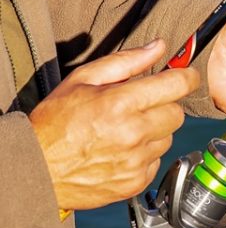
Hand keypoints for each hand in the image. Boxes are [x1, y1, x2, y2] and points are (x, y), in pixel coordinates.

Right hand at [30, 40, 198, 210]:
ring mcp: (136, 160)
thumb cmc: (55, 122)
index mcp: (120, 103)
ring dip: (154, 132)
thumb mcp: (83, 80)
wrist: (37, 168)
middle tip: (140, 106)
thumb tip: (159, 46)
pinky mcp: (137, 181)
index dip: (186, 76)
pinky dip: (145, 155)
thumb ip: (126, 61)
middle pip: (177, 113)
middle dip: (164, 105)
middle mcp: (133, 133)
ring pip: (168, 138)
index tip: (186, 75)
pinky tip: (122, 151)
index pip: (177, 85)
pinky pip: (157, 160)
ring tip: (125, 131)